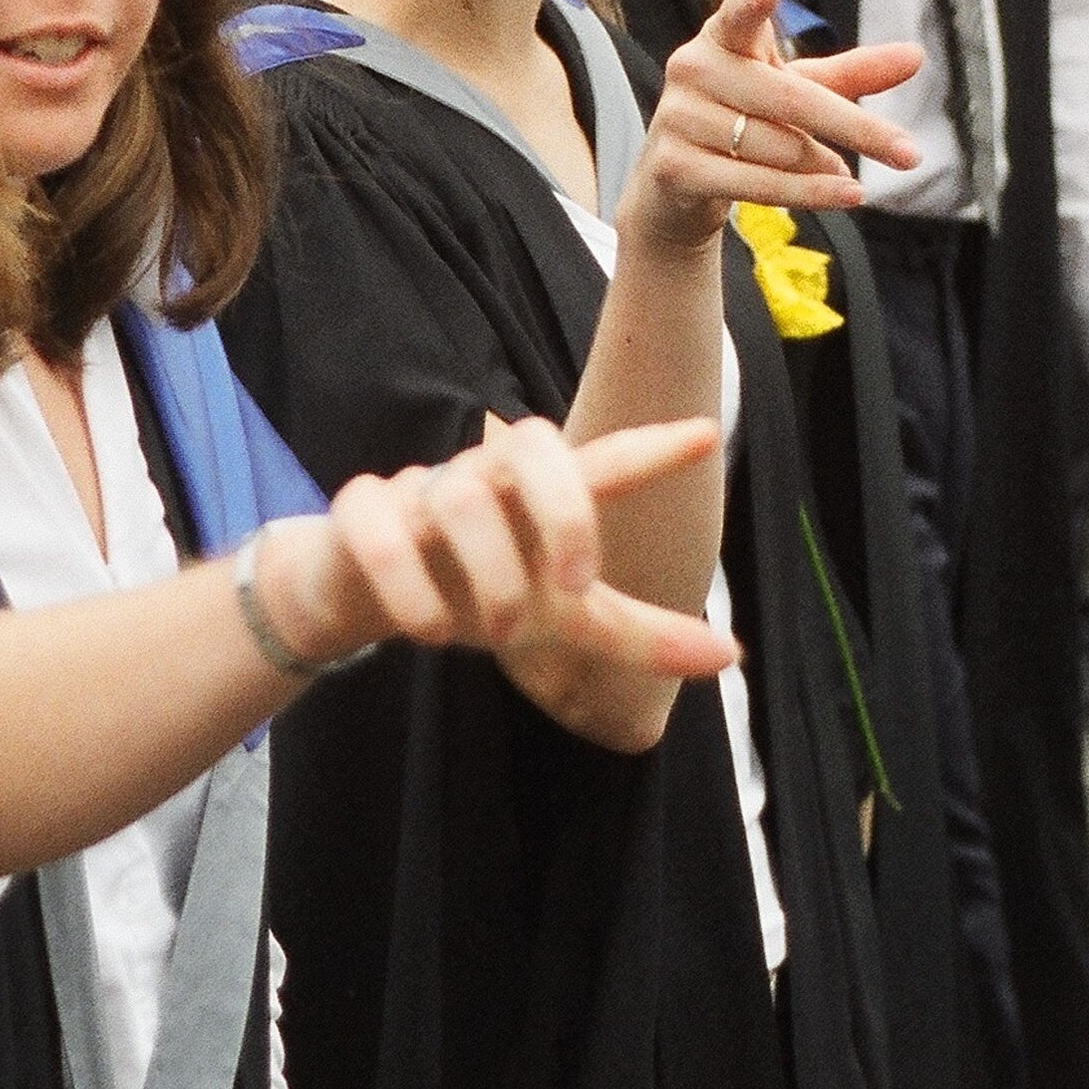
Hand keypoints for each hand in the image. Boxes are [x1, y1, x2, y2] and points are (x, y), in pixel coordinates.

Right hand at [255, 417, 740, 681]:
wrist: (357, 594)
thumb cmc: (470, 590)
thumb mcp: (558, 619)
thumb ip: (637, 633)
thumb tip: (731, 653)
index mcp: (536, 498)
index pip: (598, 462)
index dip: (648, 450)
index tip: (706, 435)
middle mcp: (484, 478)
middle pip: (532, 446)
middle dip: (564, 511)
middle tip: (576, 586)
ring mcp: (419, 490)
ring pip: (459, 495)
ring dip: (488, 571)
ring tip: (497, 633)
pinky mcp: (358, 514)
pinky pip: (380, 530)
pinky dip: (407, 584)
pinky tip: (426, 631)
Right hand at [622, 0, 922, 247]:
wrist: (676, 187)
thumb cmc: (742, 122)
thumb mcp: (794, 91)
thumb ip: (850, 75)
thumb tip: (916, 55)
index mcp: (721, 39)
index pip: (738, 15)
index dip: (752, 2)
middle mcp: (693, 69)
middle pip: (793, 99)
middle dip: (857, 129)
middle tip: (910, 154)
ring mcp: (678, 119)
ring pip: (782, 148)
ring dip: (820, 165)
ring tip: (829, 169)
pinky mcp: (675, 167)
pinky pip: (760, 184)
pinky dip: (812, 193)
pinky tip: (847, 194)